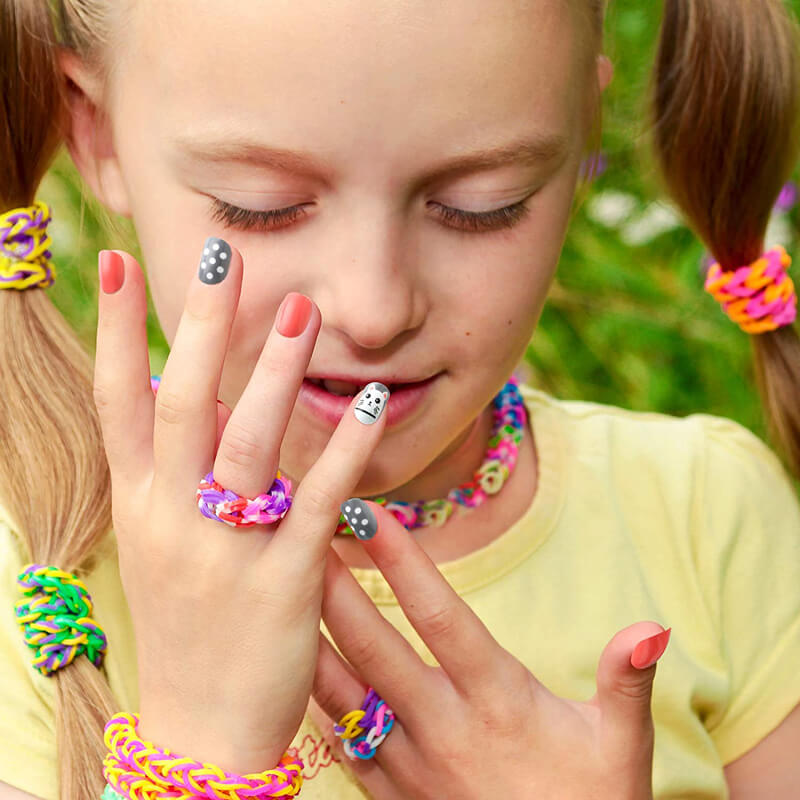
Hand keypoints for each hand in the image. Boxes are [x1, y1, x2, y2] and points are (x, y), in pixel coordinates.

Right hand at [93, 246, 387, 772]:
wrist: (200, 732)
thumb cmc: (185, 626)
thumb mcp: (160, 544)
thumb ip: (174, 473)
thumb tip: (197, 398)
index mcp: (139, 505)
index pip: (119, 401)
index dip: (120, 330)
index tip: (122, 263)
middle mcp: (173, 518)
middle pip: (183, 405)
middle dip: (201, 328)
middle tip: (223, 256)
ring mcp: (227, 549)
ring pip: (248, 443)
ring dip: (272, 371)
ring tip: (302, 308)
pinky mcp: (285, 581)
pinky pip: (316, 501)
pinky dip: (343, 449)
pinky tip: (368, 402)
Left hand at [308, 501, 669, 798]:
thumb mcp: (622, 747)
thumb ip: (627, 682)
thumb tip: (653, 626)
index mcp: (499, 704)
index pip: (442, 618)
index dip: (403, 563)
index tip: (368, 513)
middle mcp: (444, 730)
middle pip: (375, 648)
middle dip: (334, 587)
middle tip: (301, 533)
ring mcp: (411, 768)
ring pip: (345, 694)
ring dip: (313, 636)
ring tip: (283, 587)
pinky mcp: (391, 796)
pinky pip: (340, 743)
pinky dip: (315, 700)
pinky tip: (292, 665)